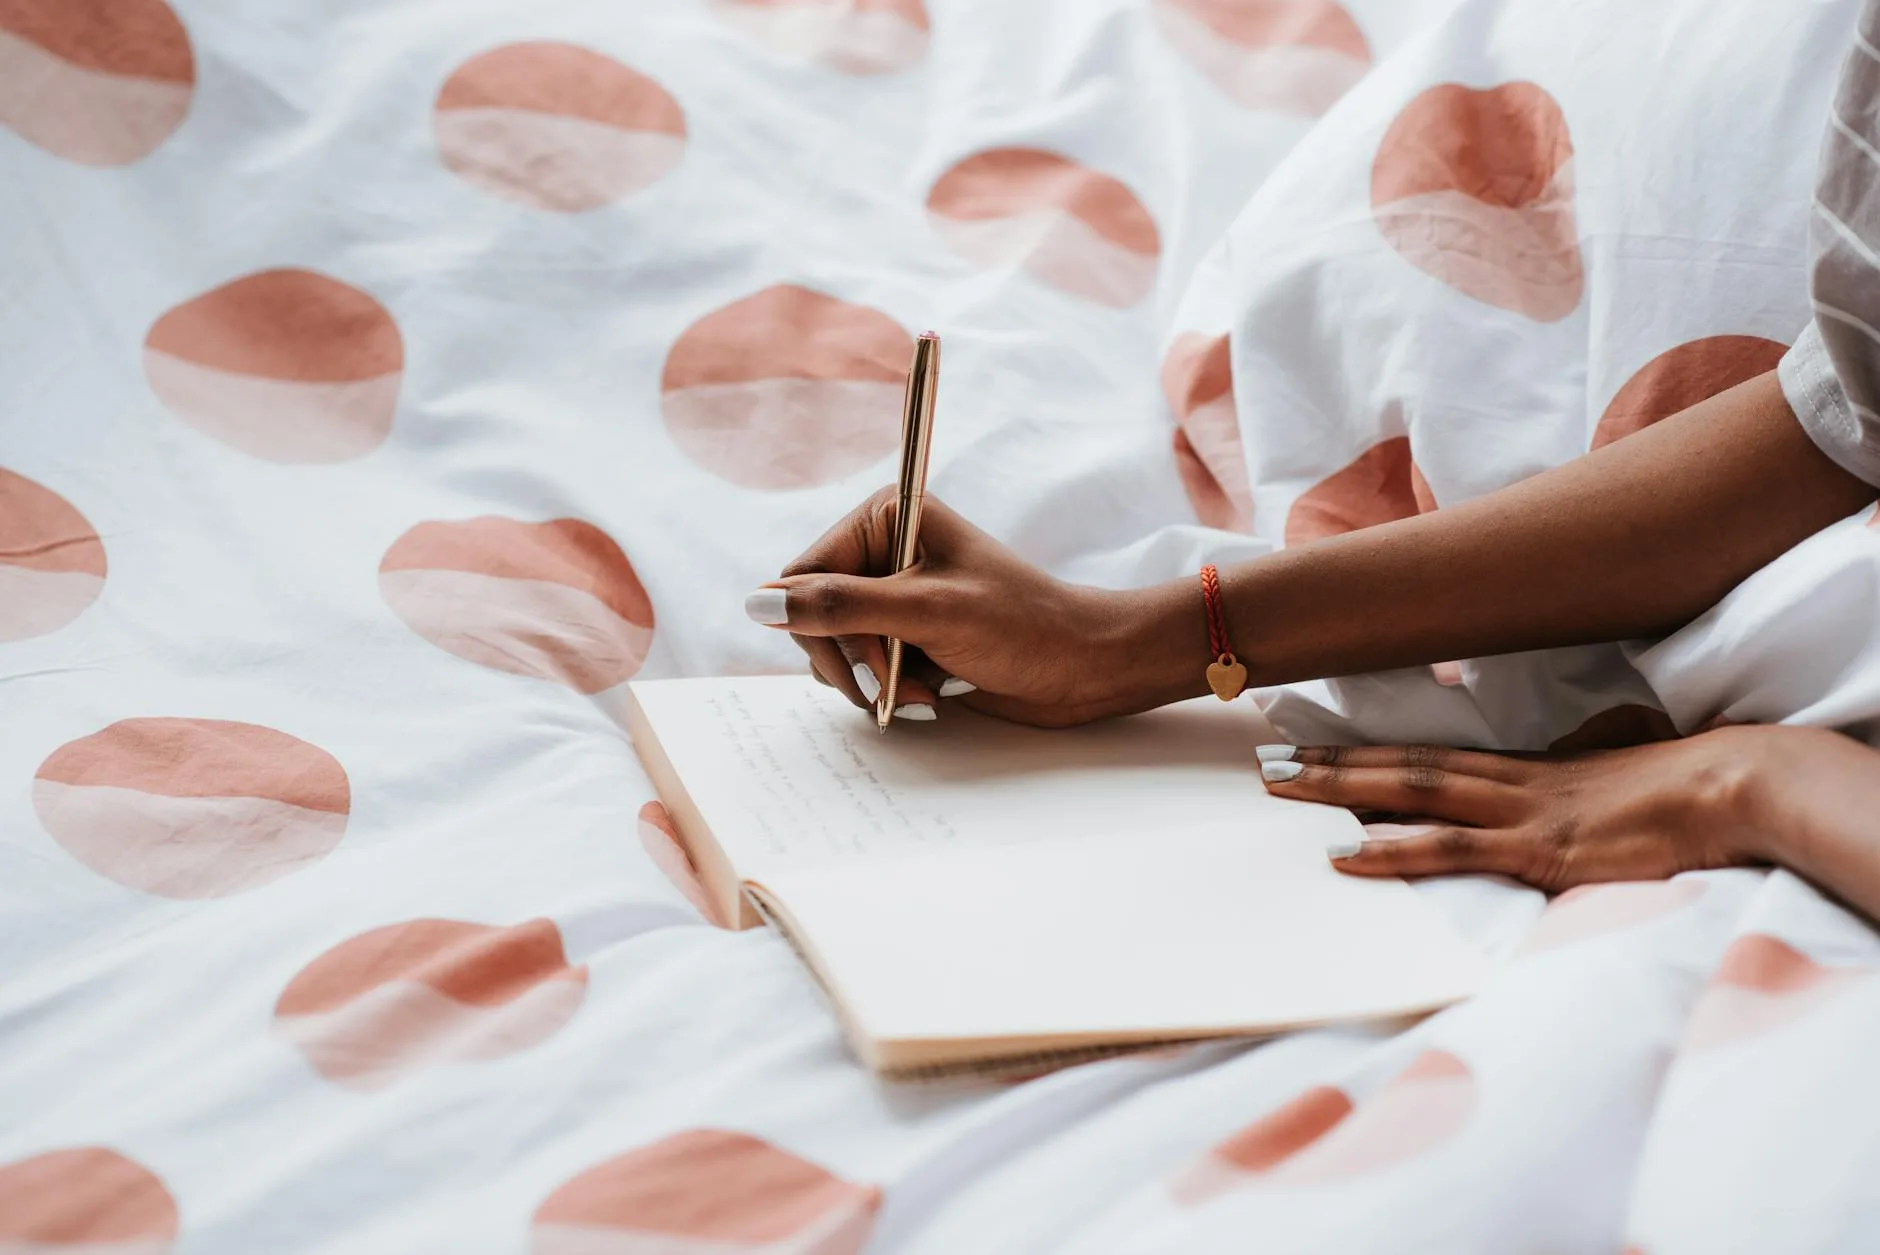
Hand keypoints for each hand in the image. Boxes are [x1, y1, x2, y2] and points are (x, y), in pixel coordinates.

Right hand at [748, 488, 1197, 726]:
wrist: (1085, 667)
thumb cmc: (1022, 627)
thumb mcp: (926, 613)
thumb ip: (839, 607)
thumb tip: (756, 604)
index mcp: (888, 515)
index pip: (803, 576)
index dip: (819, 628)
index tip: (864, 667)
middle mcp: (885, 547)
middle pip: (812, 615)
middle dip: (850, 661)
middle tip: (890, 689)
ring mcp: (895, 592)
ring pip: (833, 646)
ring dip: (870, 679)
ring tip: (919, 690)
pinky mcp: (908, 631)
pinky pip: (863, 664)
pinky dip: (887, 687)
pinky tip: (927, 693)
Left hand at [1257, 725, 1798, 890]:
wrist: (1731, 786)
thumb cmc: (1683, 785)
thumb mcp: (1616, 769)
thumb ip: (1579, 765)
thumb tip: (1571, 758)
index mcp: (1524, 769)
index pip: (1426, 757)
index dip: (1366, 753)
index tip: (1312, 748)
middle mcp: (1507, 783)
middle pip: (1399, 765)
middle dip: (1328, 765)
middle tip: (1264, 760)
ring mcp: (1517, 813)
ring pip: (1408, 791)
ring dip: (1338, 790)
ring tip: (1279, 788)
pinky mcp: (1537, 850)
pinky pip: (1449, 850)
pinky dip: (1391, 851)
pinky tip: (1345, 855)